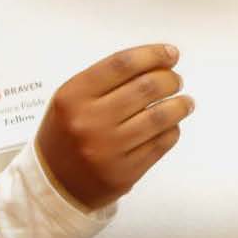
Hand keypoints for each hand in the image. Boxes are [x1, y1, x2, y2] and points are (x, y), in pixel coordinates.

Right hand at [34, 44, 193, 210]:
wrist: (53, 183)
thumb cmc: (67, 134)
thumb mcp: (72, 99)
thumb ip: (108, 79)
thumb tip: (155, 63)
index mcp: (73, 97)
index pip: (122, 64)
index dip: (153, 55)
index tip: (170, 54)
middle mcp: (89, 122)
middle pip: (146, 88)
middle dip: (170, 80)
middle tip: (175, 80)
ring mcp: (107, 150)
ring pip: (159, 117)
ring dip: (180, 105)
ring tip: (184, 102)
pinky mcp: (124, 173)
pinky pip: (160, 144)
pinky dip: (172, 131)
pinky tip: (171, 126)